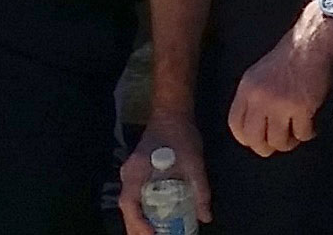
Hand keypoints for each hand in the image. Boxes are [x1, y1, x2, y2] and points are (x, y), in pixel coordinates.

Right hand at [116, 110, 210, 230]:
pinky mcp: (138, 173)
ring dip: (139, 222)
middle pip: (127, 209)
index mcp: (137, 170)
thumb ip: (200, 189)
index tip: (152, 234)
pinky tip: (155, 221)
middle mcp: (129, 174)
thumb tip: (205, 217)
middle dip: (137, 229)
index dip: (138, 223)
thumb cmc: (180, 133)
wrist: (172, 111)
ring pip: (130, 205)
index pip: (129, 203)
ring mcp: (131, 174)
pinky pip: (135, 198)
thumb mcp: (193, 161)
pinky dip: (142, 213)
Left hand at [225, 6, 332, 156]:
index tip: (259, 139)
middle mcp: (259, 98)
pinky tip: (311, 123)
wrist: (313, 41)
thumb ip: (253, 98)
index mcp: (246, 88)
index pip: (235, 126)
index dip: (247, 139)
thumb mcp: (259, 74)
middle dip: (268, 146)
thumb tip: (254, 128)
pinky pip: (302, 134)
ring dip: (290, 141)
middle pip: (255, 140)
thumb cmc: (289, 56)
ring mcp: (280, 104)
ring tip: (297, 132)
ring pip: (279, 142)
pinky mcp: (301, 107)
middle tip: (279, 141)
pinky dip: (308, 132)